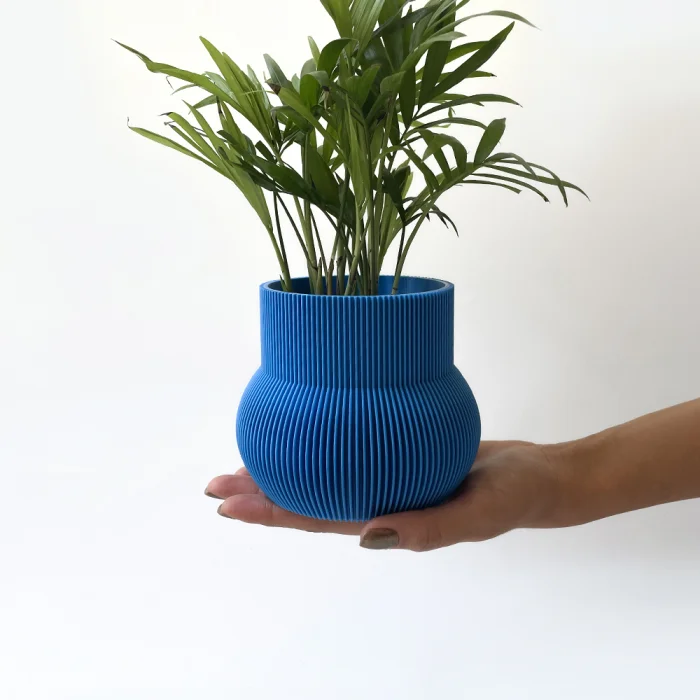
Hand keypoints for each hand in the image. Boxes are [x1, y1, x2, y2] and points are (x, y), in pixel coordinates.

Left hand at [205, 441, 568, 551]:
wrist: (535, 475)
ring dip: (285, 465)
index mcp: (386, 522)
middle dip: (259, 492)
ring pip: (323, 471)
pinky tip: (311, 424)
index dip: (269, 514)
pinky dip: (324, 438)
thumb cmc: (511, 498)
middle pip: (306, 497)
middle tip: (216, 483)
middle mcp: (377, 500)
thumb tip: (367, 536)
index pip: (314, 519)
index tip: (226, 506)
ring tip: (247, 456)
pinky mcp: (398, 451)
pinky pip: (351, 446)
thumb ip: (428, 529)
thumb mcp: (476, 515)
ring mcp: (386, 476)